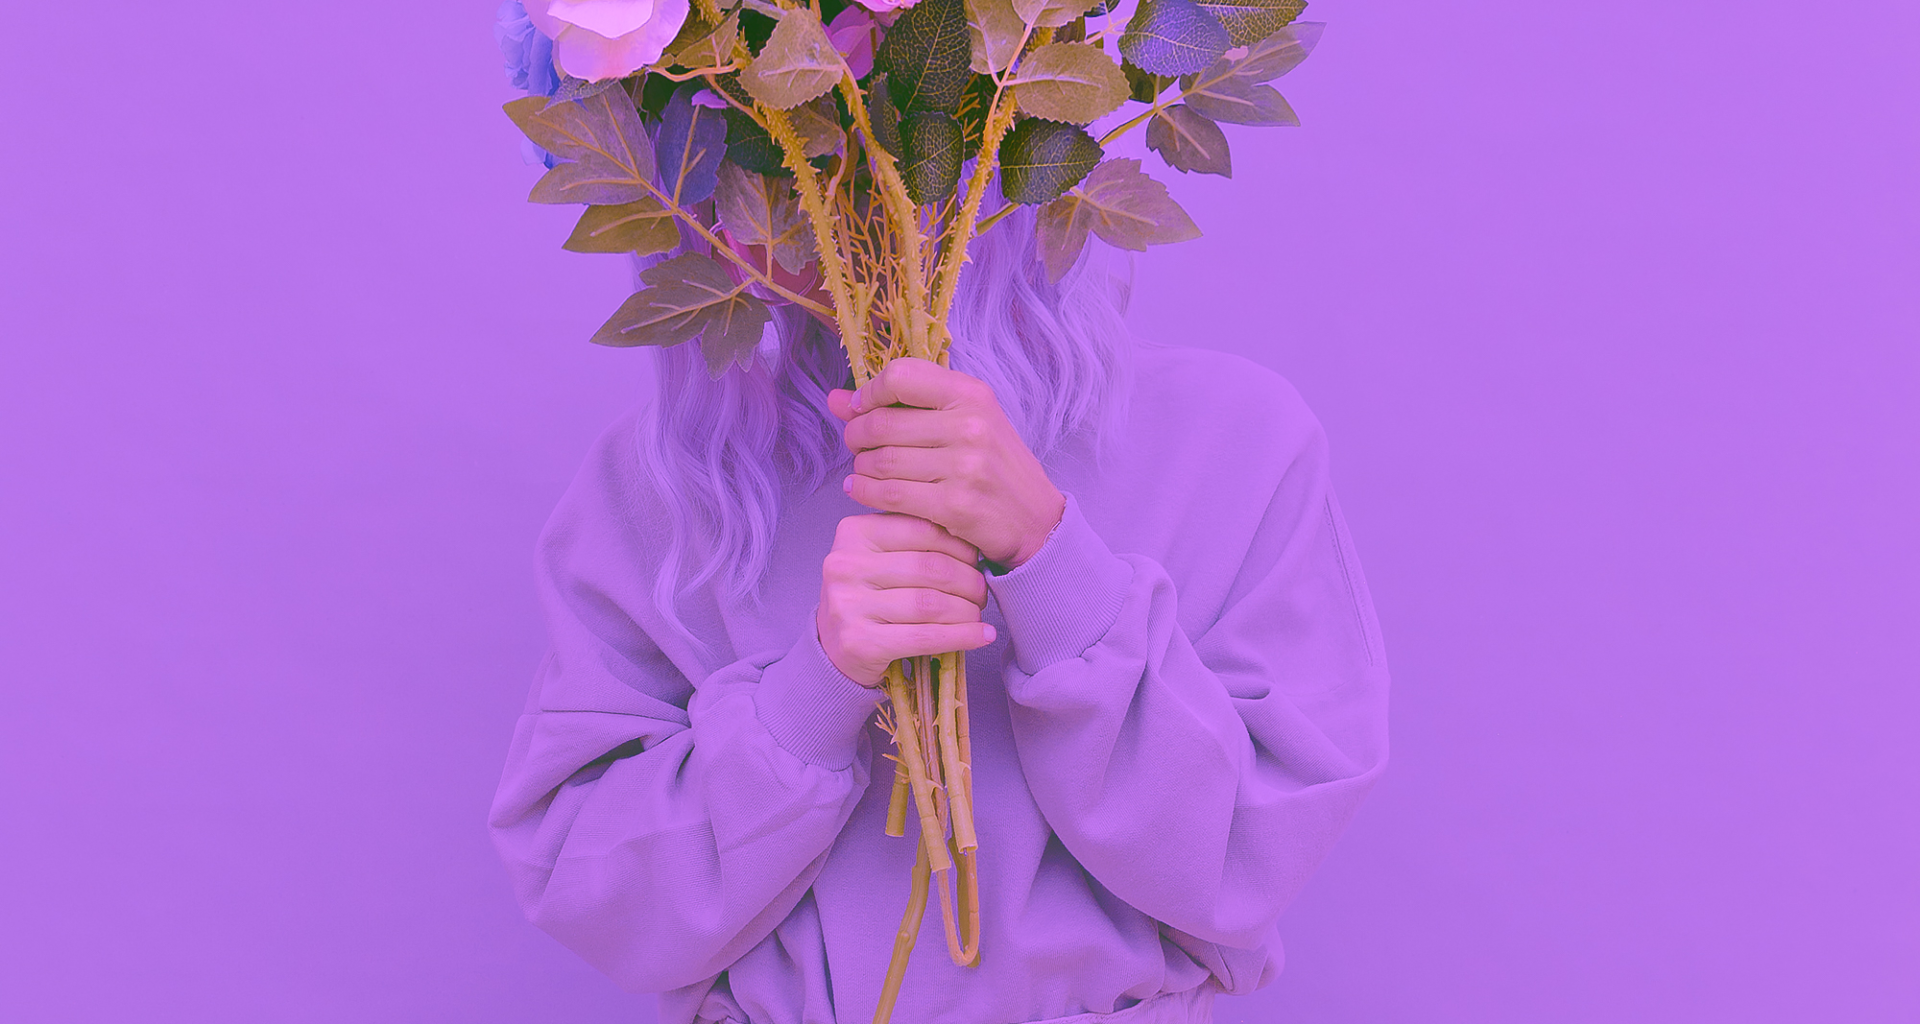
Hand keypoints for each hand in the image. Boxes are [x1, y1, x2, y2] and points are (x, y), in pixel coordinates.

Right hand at [816, 513, 997, 686]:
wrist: (832, 650)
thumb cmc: (866, 599)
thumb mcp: (878, 558)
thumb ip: (913, 541)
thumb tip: (973, 541)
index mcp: (854, 534)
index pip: (923, 529)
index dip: (961, 546)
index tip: (977, 559)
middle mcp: (846, 565)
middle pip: (930, 567)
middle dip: (968, 581)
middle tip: (981, 592)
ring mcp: (849, 605)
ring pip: (930, 603)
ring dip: (967, 610)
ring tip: (979, 613)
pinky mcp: (860, 643)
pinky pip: (925, 637)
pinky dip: (961, 637)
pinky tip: (981, 636)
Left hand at [830, 358, 1065, 567]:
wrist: (1035, 520)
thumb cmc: (993, 466)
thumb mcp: (963, 422)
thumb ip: (902, 406)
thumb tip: (835, 399)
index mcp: (972, 394)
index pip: (900, 376)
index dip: (869, 393)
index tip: (861, 409)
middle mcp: (970, 425)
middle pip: (883, 422)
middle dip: (857, 435)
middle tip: (856, 446)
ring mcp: (964, 466)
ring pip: (881, 460)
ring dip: (861, 466)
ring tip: (863, 469)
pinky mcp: (954, 505)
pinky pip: (889, 494)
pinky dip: (865, 492)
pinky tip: (861, 490)